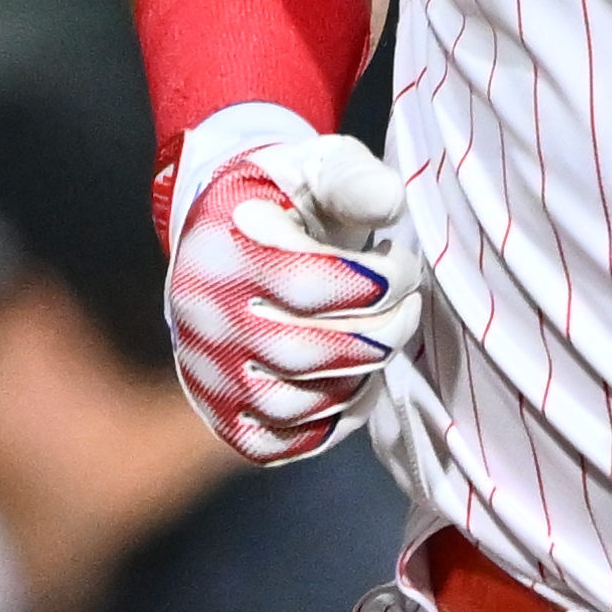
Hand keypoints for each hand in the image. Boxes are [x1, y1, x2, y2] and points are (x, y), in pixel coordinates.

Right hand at [162, 111, 407, 462]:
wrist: (229, 238)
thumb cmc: (287, 202)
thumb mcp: (318, 169)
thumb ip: (355, 179)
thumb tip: (389, 202)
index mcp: (222, 246)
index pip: (313, 283)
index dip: (383, 280)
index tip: (402, 263)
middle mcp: (204, 316)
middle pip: (309, 350)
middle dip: (383, 330)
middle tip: (407, 306)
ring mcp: (208, 372)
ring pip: (300, 402)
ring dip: (363, 375)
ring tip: (382, 336)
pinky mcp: (223, 414)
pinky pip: (287, 442)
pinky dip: (335, 419)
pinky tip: (356, 379)